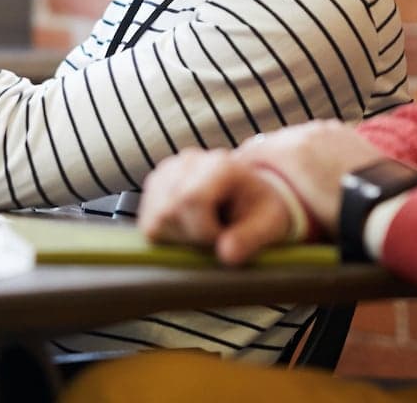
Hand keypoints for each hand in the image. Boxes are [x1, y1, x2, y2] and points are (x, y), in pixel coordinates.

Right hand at [139, 149, 298, 266]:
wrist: (248, 194)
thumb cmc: (259, 210)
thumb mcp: (269, 224)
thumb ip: (250, 239)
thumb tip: (226, 255)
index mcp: (220, 165)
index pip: (190, 199)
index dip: (204, 231)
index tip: (223, 238)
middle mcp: (188, 161)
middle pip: (169, 211)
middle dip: (191, 237)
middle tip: (215, 235)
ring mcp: (166, 172)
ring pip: (154, 220)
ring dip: (177, 237)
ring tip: (202, 230)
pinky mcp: (152, 187)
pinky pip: (148, 223)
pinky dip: (167, 234)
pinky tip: (188, 227)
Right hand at [232, 120, 387, 224]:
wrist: (386, 204)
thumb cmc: (341, 216)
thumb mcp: (299, 211)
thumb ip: (274, 195)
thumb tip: (256, 198)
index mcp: (289, 152)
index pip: (249, 152)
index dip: (241, 167)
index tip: (235, 180)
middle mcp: (304, 133)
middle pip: (271, 143)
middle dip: (265, 161)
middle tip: (262, 181)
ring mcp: (325, 129)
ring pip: (295, 138)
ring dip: (289, 153)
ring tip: (291, 175)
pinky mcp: (343, 131)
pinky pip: (316, 136)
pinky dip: (311, 148)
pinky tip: (316, 166)